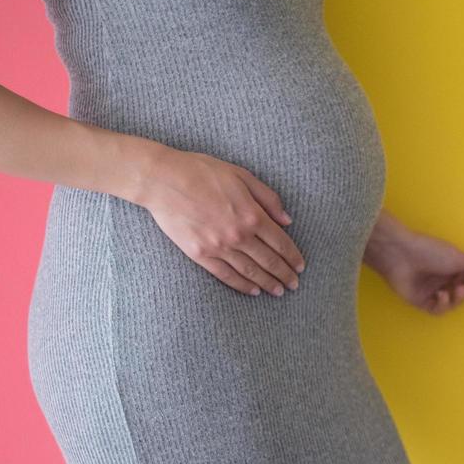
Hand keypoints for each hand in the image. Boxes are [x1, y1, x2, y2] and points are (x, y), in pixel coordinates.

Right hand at [136, 146, 305, 296]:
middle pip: (269, 260)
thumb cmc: (202, 172)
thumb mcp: (242, 176)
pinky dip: (241, 285)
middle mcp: (238, 235)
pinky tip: (253, 291)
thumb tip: (287, 220)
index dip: (293, 257)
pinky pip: (225, 275)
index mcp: (252, 214)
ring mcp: (218, 247)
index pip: (280, 242)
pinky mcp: (200, 254)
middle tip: (294, 285)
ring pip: (250, 271)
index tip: (300, 266)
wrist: (163, 180)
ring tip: (279, 292)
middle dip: (284, 274)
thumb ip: (268, 198)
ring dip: (267, 283)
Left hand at [364, 214, 463, 313]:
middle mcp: (444, 279)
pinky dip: (442, 304)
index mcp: (454, 266)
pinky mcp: (421, 301)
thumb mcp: (460, 258)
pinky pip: (437, 309)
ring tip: (456, 290)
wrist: (401, 254)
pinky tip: (441, 295)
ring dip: (457, 298)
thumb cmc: (431, 251)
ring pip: (452, 303)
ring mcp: (432, 291)